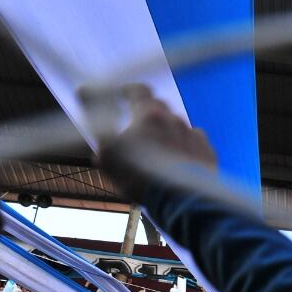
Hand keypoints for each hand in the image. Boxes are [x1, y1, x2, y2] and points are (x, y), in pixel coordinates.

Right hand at [98, 86, 217, 199]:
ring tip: (158, 152)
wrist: (181, 201)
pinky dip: (185, 147)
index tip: (121, 94)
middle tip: (138, 129)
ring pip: (177, 126)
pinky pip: (194, 142)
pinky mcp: (208, 151)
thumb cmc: (140, 177)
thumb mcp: (107, 150)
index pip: (138, 90)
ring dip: (167, 132)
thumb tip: (83, 90)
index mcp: (149, 115)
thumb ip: (96, 120)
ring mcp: (194, 135)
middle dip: (147, 114)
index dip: (128, 90)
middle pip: (159, 108)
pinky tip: (178, 162)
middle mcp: (174, 119)